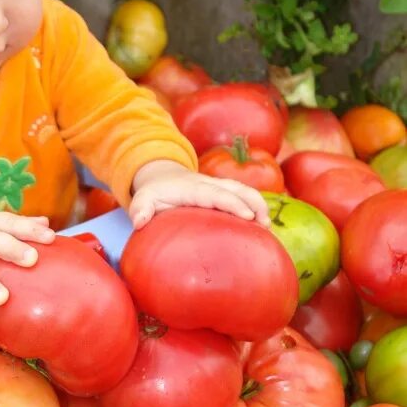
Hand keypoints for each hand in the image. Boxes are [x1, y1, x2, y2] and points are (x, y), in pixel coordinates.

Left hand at [130, 160, 270, 228]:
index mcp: (194, 188)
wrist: (162, 176)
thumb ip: (140, 209)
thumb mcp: (143, 199)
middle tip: (265, 225)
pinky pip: (242, 196)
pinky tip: (261, 229)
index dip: (233, 204)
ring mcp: (219, 187)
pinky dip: (255, 207)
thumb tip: (139, 223)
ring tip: (268, 227)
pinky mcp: (223, 192)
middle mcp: (210, 184)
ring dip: (258, 204)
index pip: (217, 194)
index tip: (247, 217)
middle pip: (237, 189)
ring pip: (244, 190)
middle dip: (254, 203)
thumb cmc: (154, 192)